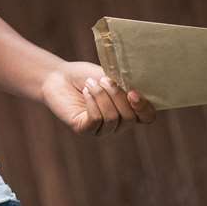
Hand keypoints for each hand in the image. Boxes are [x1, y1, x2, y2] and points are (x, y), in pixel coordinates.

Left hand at [41, 62, 156, 135]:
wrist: (59, 76)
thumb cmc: (86, 76)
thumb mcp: (111, 77)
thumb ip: (126, 86)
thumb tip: (138, 90)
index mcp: (129, 110)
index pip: (147, 117)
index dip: (144, 108)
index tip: (133, 92)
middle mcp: (118, 124)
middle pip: (130, 118)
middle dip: (117, 95)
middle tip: (103, 80)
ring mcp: (101, 129)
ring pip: (112, 118)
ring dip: (101, 96)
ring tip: (90, 84)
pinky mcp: (84, 129)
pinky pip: (96, 120)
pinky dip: (92, 102)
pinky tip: (85, 92)